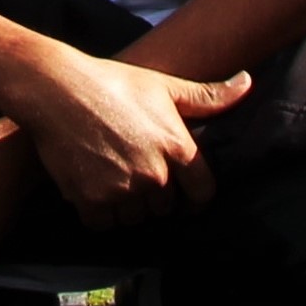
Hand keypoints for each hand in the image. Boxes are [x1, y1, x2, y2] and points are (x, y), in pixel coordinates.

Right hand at [17, 50, 249, 227]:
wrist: (57, 90)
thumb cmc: (113, 83)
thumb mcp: (164, 86)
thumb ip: (208, 96)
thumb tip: (248, 83)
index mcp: (178, 147)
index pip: (202, 192)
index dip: (194, 196)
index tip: (184, 196)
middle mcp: (155, 174)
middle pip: (165, 207)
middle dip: (153, 195)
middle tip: (134, 170)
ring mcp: (123, 190)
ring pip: (134, 218)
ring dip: (125, 206)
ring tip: (111, 176)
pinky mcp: (92, 201)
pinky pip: (103, 223)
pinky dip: (98, 212)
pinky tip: (91, 186)